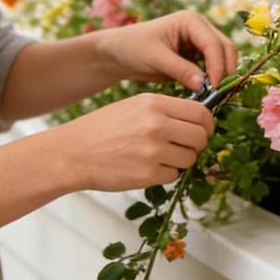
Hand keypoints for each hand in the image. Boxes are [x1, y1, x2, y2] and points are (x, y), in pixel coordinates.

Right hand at [55, 93, 214, 191]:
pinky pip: (174, 175)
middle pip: (200, 137)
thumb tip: (199, 121)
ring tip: (162, 156)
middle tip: (185, 147)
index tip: (204, 130)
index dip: (207, 124)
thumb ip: (167, 110)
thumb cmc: (104, 128)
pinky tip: (148, 167)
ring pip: (190, 158)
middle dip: (197, 144)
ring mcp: (153, 151)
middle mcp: (157, 125)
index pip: (201, 113)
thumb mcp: (135, 106)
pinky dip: (166, 173)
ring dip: (182, 160)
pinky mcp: (147, 174)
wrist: (72, 153)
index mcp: (155, 103)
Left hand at [99, 10, 237, 90]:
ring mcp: (199, 41)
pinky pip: (212, 66)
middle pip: (225, 48)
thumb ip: (180, 70)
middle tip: (220, 92)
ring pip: (223, 57)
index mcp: (191, 21)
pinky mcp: (196, 54)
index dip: (218, 65)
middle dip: (225, 69)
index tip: (215, 87)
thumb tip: (204, 85)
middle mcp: (200, 28)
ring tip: (214, 93)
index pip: (213, 43)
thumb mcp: (155, 58)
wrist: (119, 53)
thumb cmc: (133, 48)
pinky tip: (207, 90)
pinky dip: (213, 77)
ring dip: (221, 74)